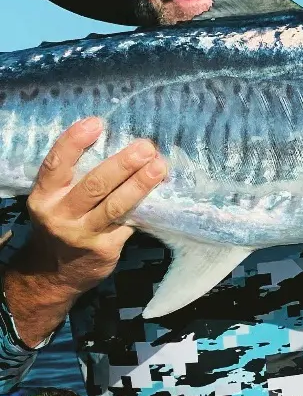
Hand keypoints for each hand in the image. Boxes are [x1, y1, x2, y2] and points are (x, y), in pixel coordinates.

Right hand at [2, 118, 166, 344]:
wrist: (54, 273)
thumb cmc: (62, 223)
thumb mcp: (57, 200)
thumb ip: (76, 178)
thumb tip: (119, 144)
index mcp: (44, 196)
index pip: (55, 165)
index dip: (73, 142)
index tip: (96, 122)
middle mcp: (60, 215)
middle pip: (94, 185)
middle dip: (122, 164)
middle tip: (145, 146)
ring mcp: (83, 234)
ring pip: (115, 206)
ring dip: (140, 185)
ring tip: (159, 167)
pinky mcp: (105, 249)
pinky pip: (129, 224)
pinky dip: (146, 208)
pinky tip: (164, 194)